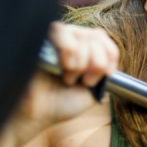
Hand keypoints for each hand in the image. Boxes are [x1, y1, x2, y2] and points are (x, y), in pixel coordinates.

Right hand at [9, 22, 119, 145]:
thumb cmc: (60, 103)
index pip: (104, 38)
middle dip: (96, 63)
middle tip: (83, 81)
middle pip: (96, 35)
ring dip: (81, 62)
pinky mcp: (40, 37)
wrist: (35, 115)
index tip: (103, 76)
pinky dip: (69, 51)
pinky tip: (62, 68)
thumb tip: (111, 59)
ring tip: (68, 77)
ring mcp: (54, 37)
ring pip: (82, 34)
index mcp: (83, 50)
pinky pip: (62, 31)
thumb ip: (105, 72)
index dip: (110, 55)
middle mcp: (69, 39)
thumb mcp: (94, 91)